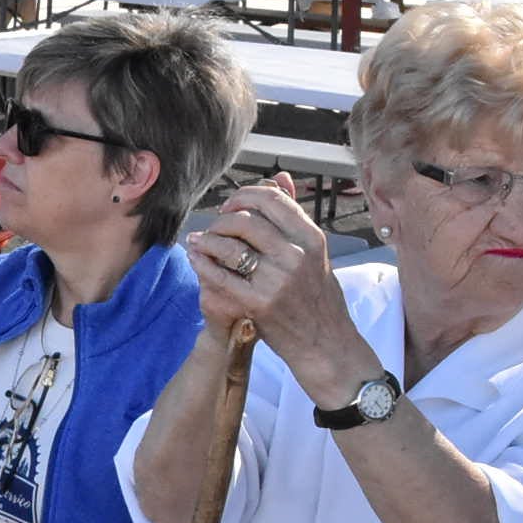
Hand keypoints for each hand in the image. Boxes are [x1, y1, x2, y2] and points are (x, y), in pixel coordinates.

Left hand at [186, 176, 362, 380]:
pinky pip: (220, 276)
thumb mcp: (315, 253)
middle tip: (213, 225)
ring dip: (207, 239)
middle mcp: (296, 255)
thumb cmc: (319, 298)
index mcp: (312, 238)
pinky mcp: (259, 303)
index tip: (231, 205)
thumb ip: (294, 217)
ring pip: (230, 245)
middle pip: (246, 218)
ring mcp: (277, 280)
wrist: (326, 345)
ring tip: (198, 241)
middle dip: (221, 218)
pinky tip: (196, 259)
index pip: (272, 199)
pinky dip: (203, 264)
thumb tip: (280, 177)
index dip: (244, 196)